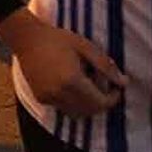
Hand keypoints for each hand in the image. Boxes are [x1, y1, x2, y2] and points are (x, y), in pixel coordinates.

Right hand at [0, 10, 127, 116]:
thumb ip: (105, 66)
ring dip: (87, 105)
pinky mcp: (41, 98)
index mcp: (72, 80)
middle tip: (106, 88)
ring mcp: (48, 98)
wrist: (27, 38)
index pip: (100, 103)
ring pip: (76, 113)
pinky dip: (73, 103)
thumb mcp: (85, 46)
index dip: (112, 99)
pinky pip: (63, 108)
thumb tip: (124, 82)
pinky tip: (72, 85)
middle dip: (101, 103)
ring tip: (89, 86)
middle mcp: (60, 94)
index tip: (117, 88)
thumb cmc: (58, 39)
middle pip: (89, 111)